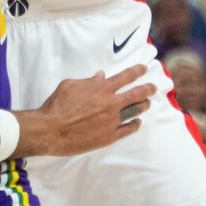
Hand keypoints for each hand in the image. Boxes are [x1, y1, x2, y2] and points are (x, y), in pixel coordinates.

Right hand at [16, 64, 155, 156]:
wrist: (51, 130)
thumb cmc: (58, 104)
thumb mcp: (70, 85)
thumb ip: (88, 81)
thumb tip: (101, 76)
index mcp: (101, 88)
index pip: (125, 77)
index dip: (137, 71)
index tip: (144, 68)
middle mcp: (110, 103)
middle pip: (135, 94)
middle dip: (147, 89)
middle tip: (154, 87)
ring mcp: (111, 121)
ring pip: (134, 111)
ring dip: (143, 106)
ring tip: (148, 103)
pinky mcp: (108, 136)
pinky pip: (127, 130)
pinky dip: (134, 125)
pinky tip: (137, 122)